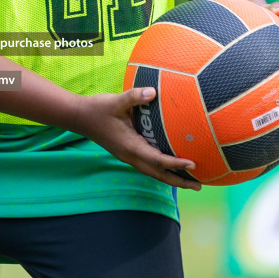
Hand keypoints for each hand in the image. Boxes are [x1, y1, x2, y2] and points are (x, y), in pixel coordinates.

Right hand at [73, 87, 202, 191]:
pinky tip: (171, 167)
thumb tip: (153, 92)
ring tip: (191, 183)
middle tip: (199, 186)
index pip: (157, 159)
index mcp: (130, 146)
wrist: (79, 117)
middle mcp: (130, 156)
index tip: (193, 164)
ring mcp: (128, 156)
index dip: (175, 163)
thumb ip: (135, 96)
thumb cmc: (98, 109)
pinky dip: (162, 170)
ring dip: (172, 179)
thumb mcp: (116, 100)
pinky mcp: (127, 153)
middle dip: (179, 181)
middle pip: (158, 174)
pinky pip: (148, 166)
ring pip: (153, 173)